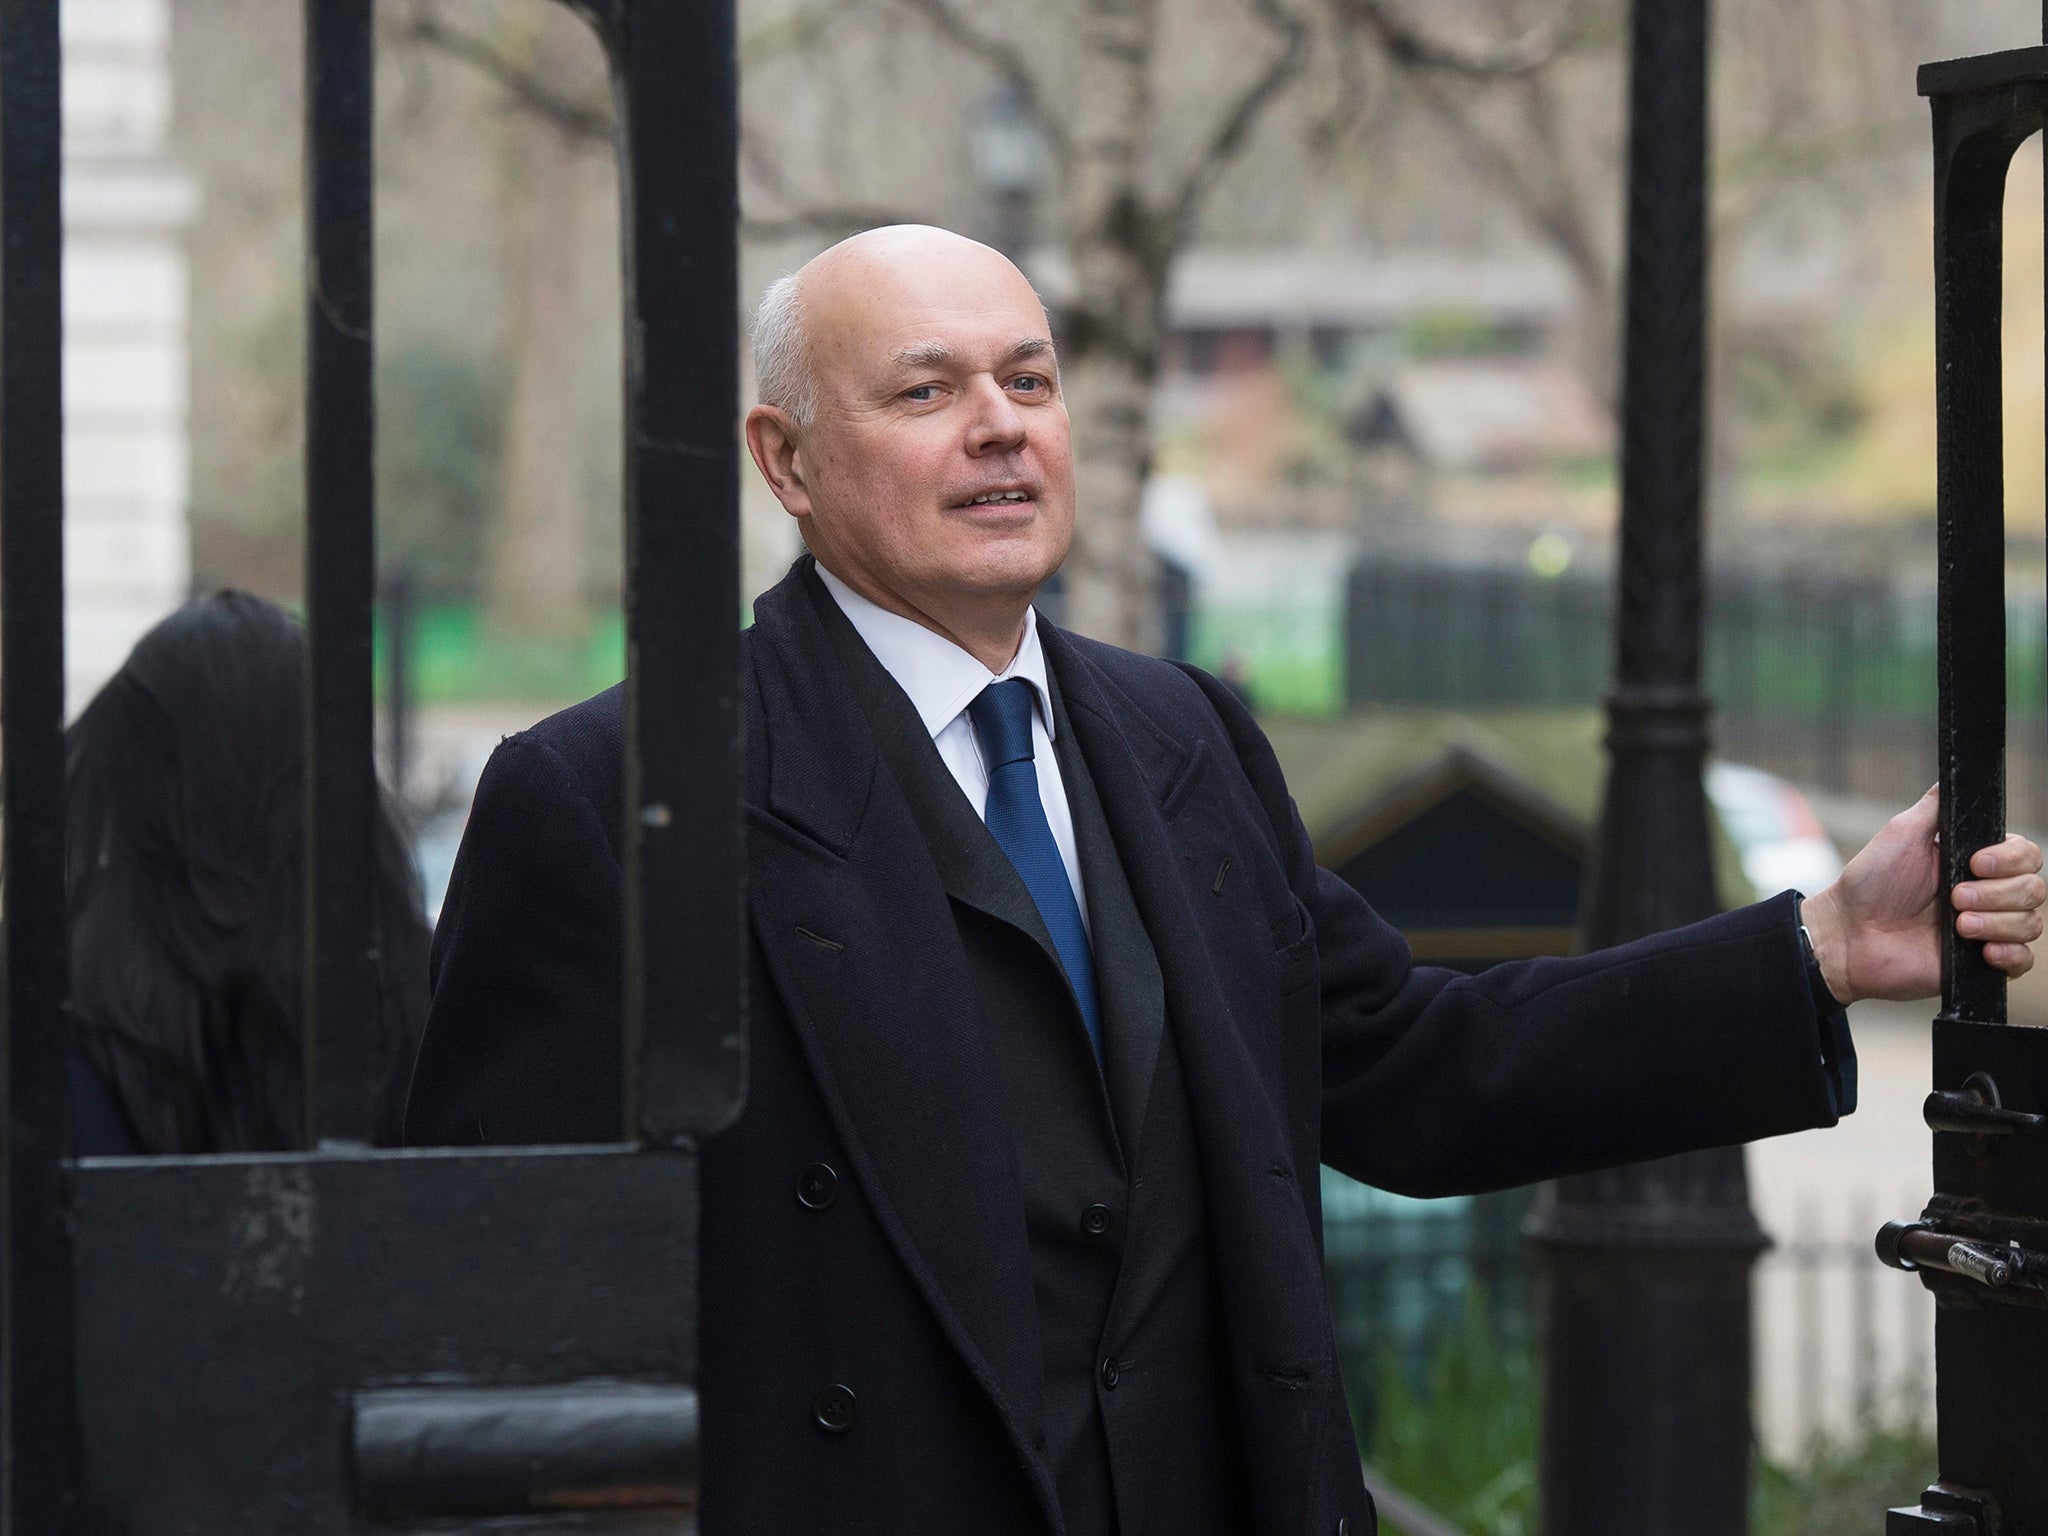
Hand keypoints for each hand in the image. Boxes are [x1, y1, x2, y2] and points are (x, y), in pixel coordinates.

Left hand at [1800, 785, 2044, 1004]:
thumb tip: (1959, 770)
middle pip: (2035, 889)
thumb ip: (1936, 806)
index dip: (2009, 859)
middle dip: (1996, 893)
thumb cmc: (1869, 883)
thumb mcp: (1901, 833)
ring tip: (1956, 925)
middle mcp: (1989, 895)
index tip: (1972, 863)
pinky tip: (1979, 949)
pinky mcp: (1980, 966)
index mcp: (1976, 863)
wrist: (1848, 934)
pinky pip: (2023, 961)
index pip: (2027, 855)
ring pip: (2031, 923)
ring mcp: (1987, 930)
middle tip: (1952, 898)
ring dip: (1996, 922)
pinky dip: (2009, 954)